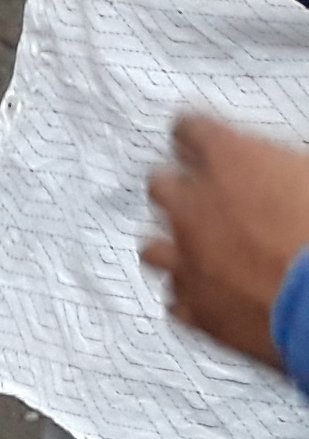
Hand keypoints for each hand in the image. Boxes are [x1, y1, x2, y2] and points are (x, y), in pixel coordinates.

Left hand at [145, 114, 308, 369]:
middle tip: (210, 203)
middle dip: (183, 192)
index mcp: (228, 159)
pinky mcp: (195, 309)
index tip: (205, 146)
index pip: (189, 129)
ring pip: (154, 248)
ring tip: (205, 254)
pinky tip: (215, 297)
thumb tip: (283, 175)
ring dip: (176, 248)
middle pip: (161, 185)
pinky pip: (178, 300)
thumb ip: (281, 170)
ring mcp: (186, 259)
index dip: (200, 140)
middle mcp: (192, 204)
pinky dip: (193, 297)